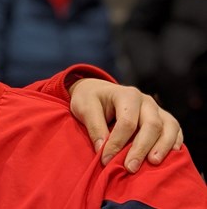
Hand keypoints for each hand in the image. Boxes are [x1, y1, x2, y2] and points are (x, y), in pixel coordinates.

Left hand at [68, 78, 182, 172]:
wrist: (99, 91)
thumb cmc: (91, 99)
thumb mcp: (85, 107)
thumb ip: (94, 126)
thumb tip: (102, 149)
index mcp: (127, 95)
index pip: (127, 122)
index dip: (117, 143)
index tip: (106, 160)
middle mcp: (146, 101)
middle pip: (151, 125)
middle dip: (141, 149)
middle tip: (130, 168)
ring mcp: (157, 109)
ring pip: (169, 127)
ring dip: (163, 147)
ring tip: (153, 163)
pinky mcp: (163, 118)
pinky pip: (175, 129)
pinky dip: (175, 142)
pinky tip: (171, 156)